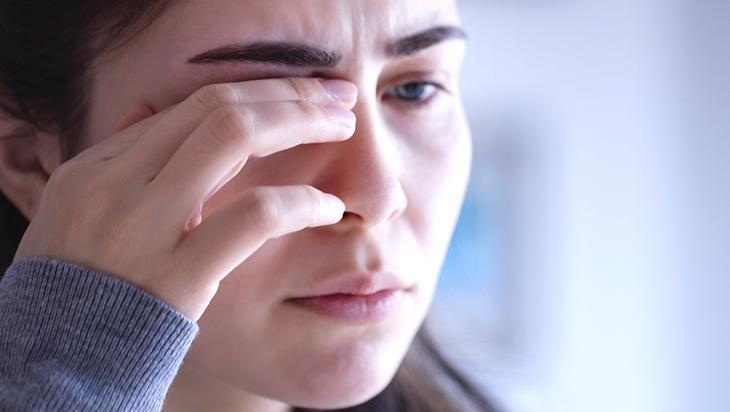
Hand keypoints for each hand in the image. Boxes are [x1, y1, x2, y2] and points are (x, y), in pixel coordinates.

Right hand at [13, 77, 357, 320]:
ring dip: (300, 123)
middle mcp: (118, 183)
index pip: (192, 104)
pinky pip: (253, 218)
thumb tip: (152, 110)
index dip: (261, 90)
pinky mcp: (178, 274)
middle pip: (219, 107)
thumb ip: (120, 162)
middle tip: (340, 97)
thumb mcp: (81, 213)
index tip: (306, 91)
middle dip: (290, 94)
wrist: (63, 361)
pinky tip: (329, 207)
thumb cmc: (81, 287)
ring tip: (344, 129)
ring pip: (234, 138)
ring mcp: (146, 226)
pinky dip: (300, 202)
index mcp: (98, 166)